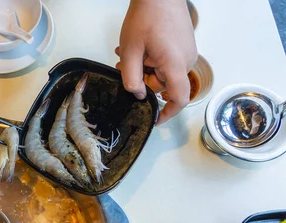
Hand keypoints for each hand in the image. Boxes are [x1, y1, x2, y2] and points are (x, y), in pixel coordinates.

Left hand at [116, 0, 196, 123]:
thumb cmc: (147, 15)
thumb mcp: (130, 51)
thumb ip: (131, 78)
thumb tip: (138, 95)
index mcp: (175, 65)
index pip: (179, 99)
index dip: (168, 113)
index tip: (155, 119)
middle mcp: (186, 60)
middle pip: (164, 85)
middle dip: (143, 81)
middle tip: (123, 70)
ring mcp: (186, 52)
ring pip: (163, 72)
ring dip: (144, 68)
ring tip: (126, 54)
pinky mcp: (183, 44)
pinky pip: (166, 60)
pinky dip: (151, 59)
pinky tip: (137, 48)